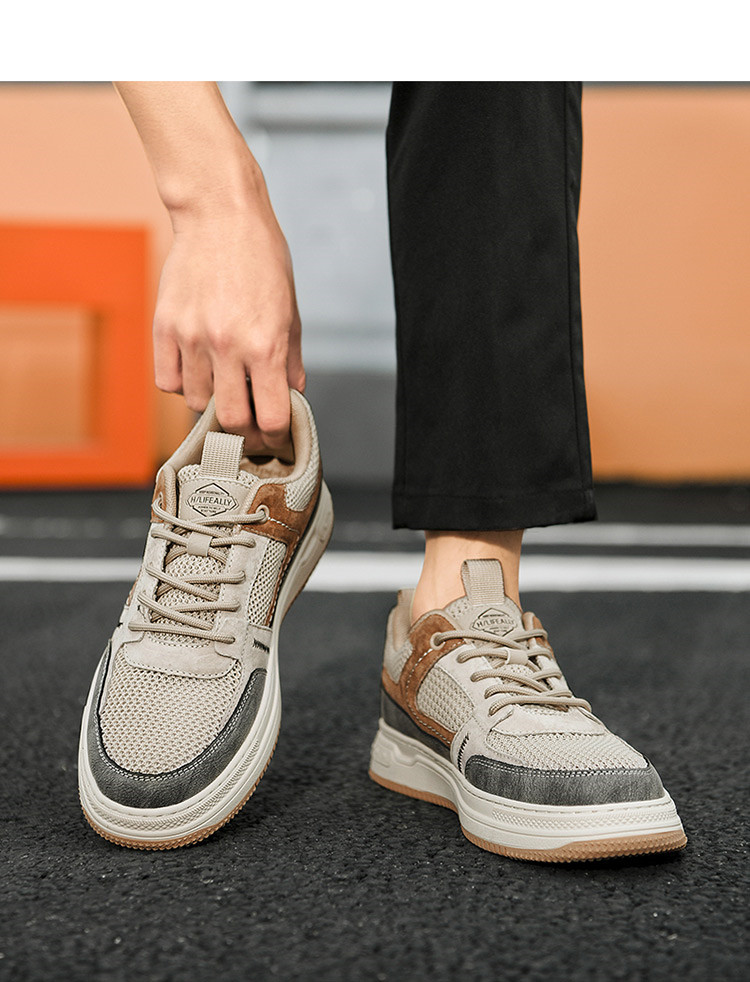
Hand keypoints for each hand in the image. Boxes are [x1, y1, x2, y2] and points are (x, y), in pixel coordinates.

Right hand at [153, 201, 304, 453]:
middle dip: (244, 426)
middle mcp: (227, 345)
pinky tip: (197, 367)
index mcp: (266, 344)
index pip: (271, 416)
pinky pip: (168, 381)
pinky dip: (182, 383)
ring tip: (222, 379)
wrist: (219, 215)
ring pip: (196, 403)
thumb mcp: (291, 311)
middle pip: (231, 420)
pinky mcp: (164, 327)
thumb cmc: (261, 258)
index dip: (276, 431)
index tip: (275, 430)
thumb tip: (292, 396)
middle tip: (249, 416)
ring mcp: (191, 337)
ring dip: (211, 401)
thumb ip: (291, 360)